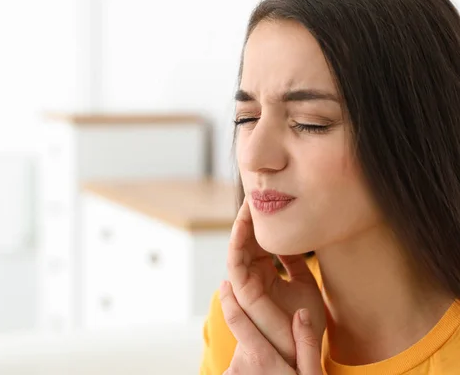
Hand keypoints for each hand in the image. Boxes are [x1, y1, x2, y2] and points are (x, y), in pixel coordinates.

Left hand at [220, 280, 321, 374]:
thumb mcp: (310, 374)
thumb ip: (307, 344)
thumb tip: (302, 313)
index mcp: (260, 356)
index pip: (236, 319)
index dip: (228, 298)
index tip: (224, 282)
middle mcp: (241, 362)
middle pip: (243, 333)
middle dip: (251, 327)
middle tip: (266, 330)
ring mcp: (234, 373)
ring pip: (243, 350)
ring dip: (253, 351)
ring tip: (270, 364)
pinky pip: (241, 365)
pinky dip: (250, 365)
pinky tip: (263, 372)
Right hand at [227, 196, 325, 365]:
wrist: (304, 348)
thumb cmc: (305, 320)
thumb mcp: (306, 284)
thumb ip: (296, 263)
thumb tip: (296, 240)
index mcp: (266, 273)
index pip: (260, 241)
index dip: (262, 220)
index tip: (269, 200)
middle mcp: (253, 276)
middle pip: (247, 240)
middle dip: (249, 217)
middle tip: (255, 193)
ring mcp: (247, 283)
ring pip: (238, 247)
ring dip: (241, 225)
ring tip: (247, 204)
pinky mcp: (243, 292)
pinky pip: (235, 263)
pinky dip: (236, 242)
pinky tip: (242, 225)